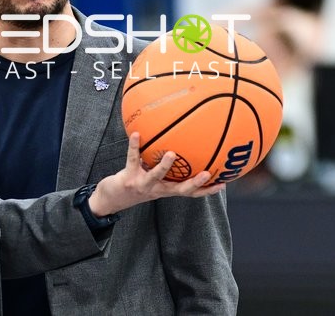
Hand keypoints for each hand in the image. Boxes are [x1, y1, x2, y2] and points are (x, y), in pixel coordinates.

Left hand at [88, 133, 224, 216]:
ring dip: (164, 166)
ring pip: (156, 176)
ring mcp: (143, 185)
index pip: (191, 192)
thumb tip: (178, 147)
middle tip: (209, 173)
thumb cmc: (135, 185)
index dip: (207, 190)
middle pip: (180, 189)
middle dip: (196, 183)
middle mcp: (158, 190)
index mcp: (166, 190)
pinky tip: (136, 134)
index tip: (224, 183)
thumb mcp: (153, 179)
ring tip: (173, 153)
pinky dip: (134, 146)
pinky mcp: (129, 178)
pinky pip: (132, 159)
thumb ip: (165, 169)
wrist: (110, 200)